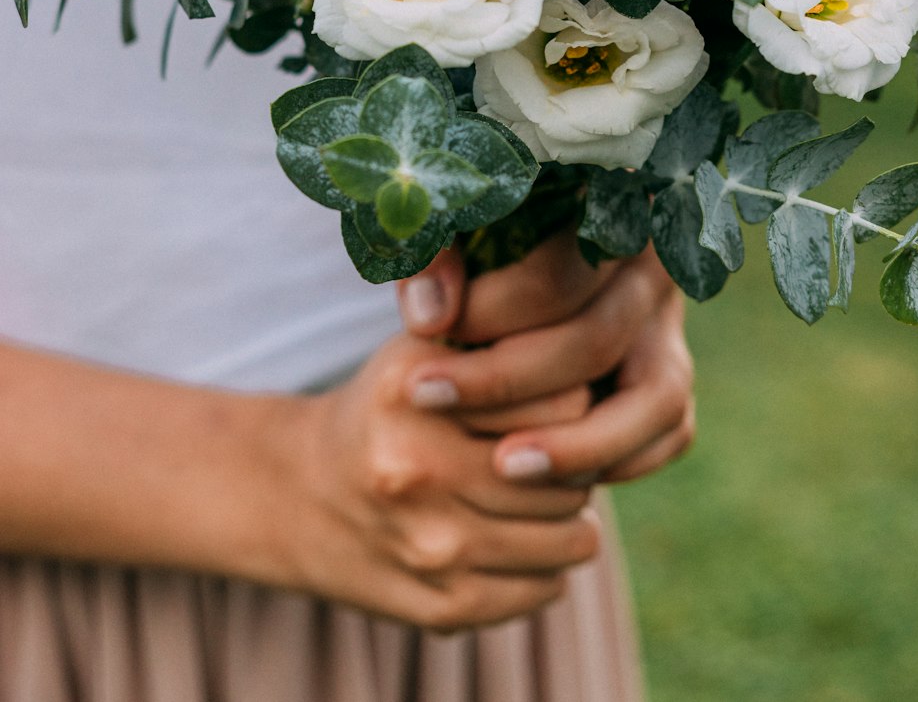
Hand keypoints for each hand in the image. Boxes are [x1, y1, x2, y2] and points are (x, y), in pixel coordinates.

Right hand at [275, 333, 599, 631]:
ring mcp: (432, 547)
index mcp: (416, 393)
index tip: (560, 395)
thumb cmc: (386, 409)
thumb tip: (591, 357)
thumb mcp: (422, 350)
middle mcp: (420, 471)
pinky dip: (545, 563)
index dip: (575, 397)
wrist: (297, 495)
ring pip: (572, 538)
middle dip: (577, 460)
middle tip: (553, 449)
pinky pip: (546, 587)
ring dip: (568, 517)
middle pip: (570, 474)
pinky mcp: (444, 608)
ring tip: (540, 494)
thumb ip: (496, 339)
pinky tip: (513, 535)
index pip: (564, 399)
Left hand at [398, 239, 694, 485]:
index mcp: (608, 208)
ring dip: (578, 444)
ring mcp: (672, 324)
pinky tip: (542, 471)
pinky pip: (668, 432)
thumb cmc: (477, 230)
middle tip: (428, 395)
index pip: (560, 272)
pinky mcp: (673, 373)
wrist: (519, 254)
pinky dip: (614, 460)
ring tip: (501, 465)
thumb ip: (432, 254)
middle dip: (506, 379)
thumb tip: (428, 317)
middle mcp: (655, 266)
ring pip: (657, 397)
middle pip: (598, 338)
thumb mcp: (448, 222)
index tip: (427, 332)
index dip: (492, 310)